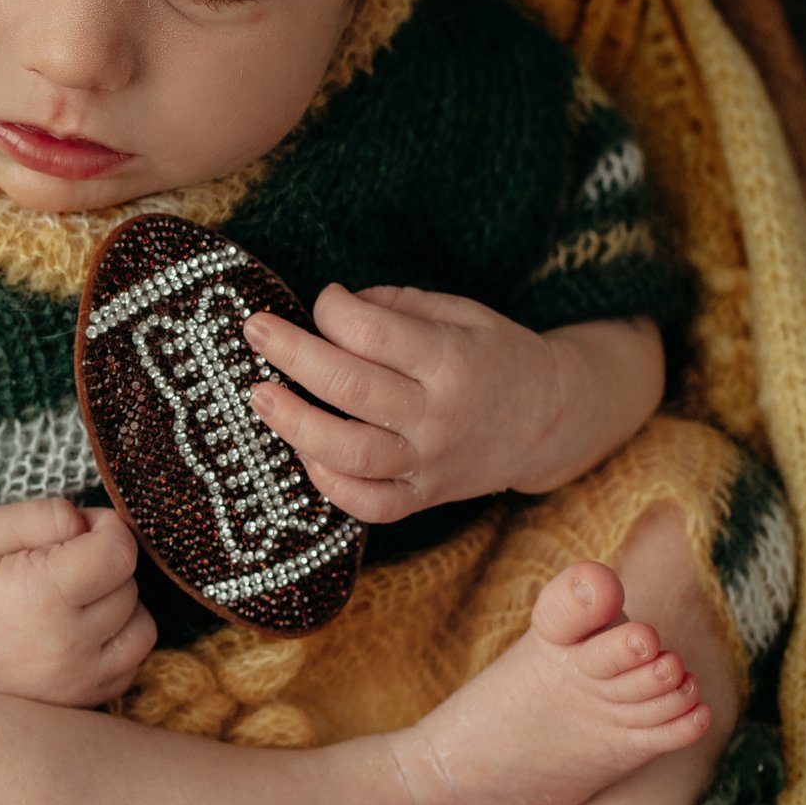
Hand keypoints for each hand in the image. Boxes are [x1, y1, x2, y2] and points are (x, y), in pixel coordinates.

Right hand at [0, 496, 158, 705]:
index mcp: (43, 596)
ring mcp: (76, 682)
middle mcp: (67, 646)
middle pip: (130, 588)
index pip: (120, 553)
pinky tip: (79, 632)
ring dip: (120, 607)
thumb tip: (92, 525)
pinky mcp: (81, 702)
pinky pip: (130, 664)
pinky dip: (115, 644)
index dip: (108, 530)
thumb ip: (46, 515)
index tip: (84, 530)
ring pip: (141, 629)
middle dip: (107, 566)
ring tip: (77, 600)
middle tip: (65, 565)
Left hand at [242, 286, 647, 520]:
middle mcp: (440, 416)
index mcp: (452, 360)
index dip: (333, 310)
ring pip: (350, 454)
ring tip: (259, 396)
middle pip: (351, 389)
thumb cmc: (494, 355)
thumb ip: (397, 307)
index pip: (373, 333)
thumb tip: (331, 311)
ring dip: (295, 424)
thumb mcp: (461, 313)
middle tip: (255, 331)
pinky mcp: (424, 497)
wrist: (550, 419)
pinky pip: (369, 504)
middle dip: (292, 355)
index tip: (323, 300)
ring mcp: (431, 463)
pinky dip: (329, 484)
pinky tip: (304, 453)